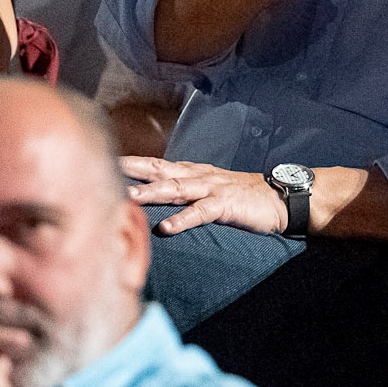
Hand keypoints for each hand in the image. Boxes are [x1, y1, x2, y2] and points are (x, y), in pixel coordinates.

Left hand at [121, 156, 288, 234]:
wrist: (280, 197)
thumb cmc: (243, 195)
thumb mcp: (210, 189)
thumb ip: (186, 192)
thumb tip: (160, 198)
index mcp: (193, 172)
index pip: (157, 164)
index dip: (132, 161)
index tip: (107, 159)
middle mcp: (198, 176)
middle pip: (160, 169)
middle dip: (133, 169)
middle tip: (107, 167)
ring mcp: (211, 189)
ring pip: (176, 188)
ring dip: (152, 192)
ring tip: (129, 198)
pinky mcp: (225, 205)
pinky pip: (201, 212)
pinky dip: (183, 219)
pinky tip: (167, 228)